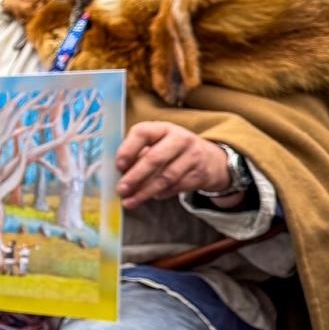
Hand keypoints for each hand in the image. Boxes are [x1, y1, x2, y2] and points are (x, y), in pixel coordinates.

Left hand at [116, 122, 237, 208]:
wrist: (210, 159)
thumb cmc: (172, 151)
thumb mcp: (157, 144)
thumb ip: (138, 154)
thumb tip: (118, 174)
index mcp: (163, 128)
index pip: (142, 132)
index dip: (127, 150)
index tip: (118, 166)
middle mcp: (180, 139)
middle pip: (154, 158)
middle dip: (135, 176)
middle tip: (121, 190)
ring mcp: (193, 156)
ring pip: (165, 177)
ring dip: (145, 192)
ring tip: (130, 201)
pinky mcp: (200, 173)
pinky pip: (176, 187)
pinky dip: (161, 194)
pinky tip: (152, 197)